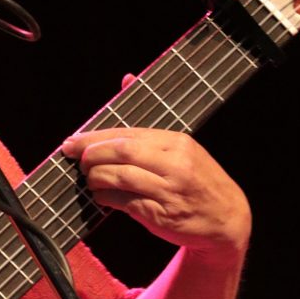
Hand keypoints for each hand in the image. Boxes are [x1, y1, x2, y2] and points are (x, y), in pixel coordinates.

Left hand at [60, 126, 250, 261]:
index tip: (72, 141)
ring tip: (89, 179)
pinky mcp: (162, 214)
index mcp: (177, 142)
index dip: (94, 138)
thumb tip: (126, 78)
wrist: (227, 220)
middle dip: (91, 155)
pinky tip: (102, 196)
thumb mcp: (182, 148)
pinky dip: (106, 198)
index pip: (127, 134)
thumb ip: (148, 123)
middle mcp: (175, 164)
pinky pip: (125, 202)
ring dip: (96, 178)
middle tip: (76, 160)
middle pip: (121, 152)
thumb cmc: (197, 181)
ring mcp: (169, 190)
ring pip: (120, 177)